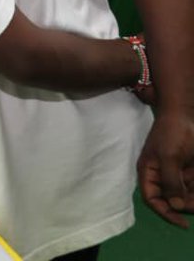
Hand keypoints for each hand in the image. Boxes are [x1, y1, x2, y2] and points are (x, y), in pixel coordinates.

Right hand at [139, 108, 193, 227]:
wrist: (184, 115)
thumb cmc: (171, 133)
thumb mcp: (169, 157)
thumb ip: (171, 182)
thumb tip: (176, 206)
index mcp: (148, 173)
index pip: (153, 200)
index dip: (166, 213)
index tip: (183, 223)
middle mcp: (160, 176)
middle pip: (172, 200)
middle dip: (187, 202)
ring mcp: (175, 173)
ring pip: (186, 194)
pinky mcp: (187, 170)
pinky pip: (192, 185)